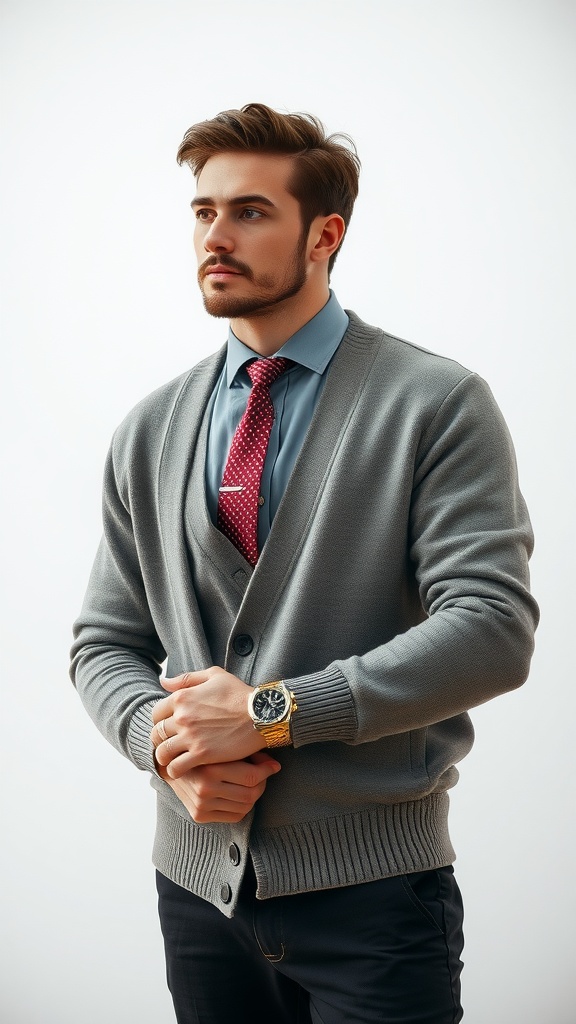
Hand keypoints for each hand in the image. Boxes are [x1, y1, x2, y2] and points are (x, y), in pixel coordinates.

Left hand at [151, 666, 265, 776]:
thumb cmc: (239, 694)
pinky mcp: (202, 753)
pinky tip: (181, 771)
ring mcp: (191, 736)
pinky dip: (175, 771)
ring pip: (162, 753)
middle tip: (168, 746)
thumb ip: (186, 678)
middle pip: (156, 734)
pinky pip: (176, 767)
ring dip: (164, 758)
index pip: (156, 713)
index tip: (167, 729)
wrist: (261, 714)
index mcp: (182, 697)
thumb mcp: (214, 676)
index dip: (160, 722)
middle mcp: (182, 716)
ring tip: (172, 761)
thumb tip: (162, 681)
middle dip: (160, 741)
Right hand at [156, 751, 280, 822]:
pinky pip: (234, 816)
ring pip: (245, 807)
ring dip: (254, 794)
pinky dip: (243, 806)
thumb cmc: (201, 750)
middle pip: (251, 794)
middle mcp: (204, 789)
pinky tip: (240, 793)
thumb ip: (245, 752)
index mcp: (210, 768)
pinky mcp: (199, 816)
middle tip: (264, 772)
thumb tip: (273, 764)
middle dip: (263, 783)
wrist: (168, 764)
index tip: (274, 765)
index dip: (267, 770)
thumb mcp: (221, 745)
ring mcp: (201, 805)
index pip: (251, 776)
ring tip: (251, 782)